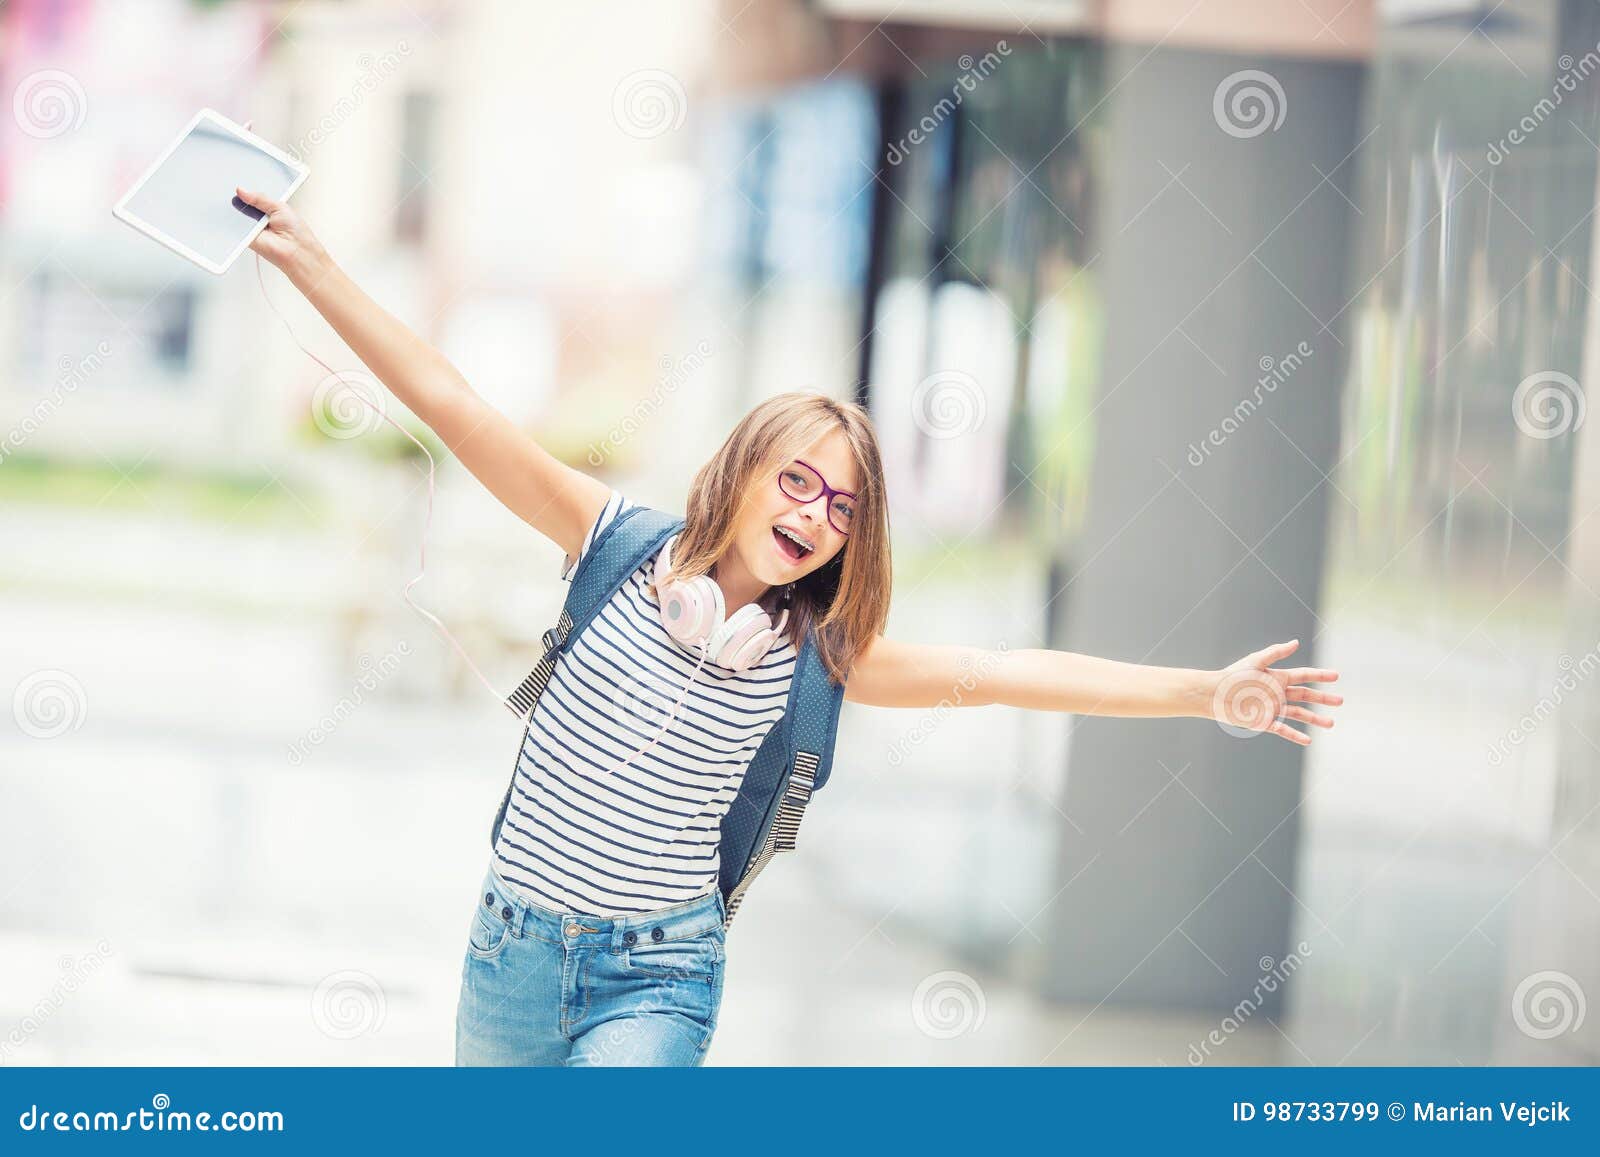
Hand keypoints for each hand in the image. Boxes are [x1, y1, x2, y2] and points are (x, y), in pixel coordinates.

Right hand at [236, 185, 325, 276]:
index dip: (244, 192)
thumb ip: (259, 198)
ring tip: (236, 202)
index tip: (236, 183)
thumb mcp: (278, 206)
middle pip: (242, 206)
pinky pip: (235, 228)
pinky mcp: (245, 239)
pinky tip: (234, 215)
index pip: (251, 198)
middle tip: (235, 192)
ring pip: (236, 216)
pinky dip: (233, 222)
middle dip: (239, 199)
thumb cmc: (296, 232)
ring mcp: (251, 230)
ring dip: (236, 210)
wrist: (297, 251)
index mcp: (268, 210)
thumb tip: (241, 190)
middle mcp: (258, 220)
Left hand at [1207, 639, 1340, 745]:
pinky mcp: (1264, 722)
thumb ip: (1276, 653)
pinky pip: (1283, 729)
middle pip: (1306, 696)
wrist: (1214, 694)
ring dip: (1315, 718)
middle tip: (1341, 701)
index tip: (1336, 676)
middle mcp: (1277, 693)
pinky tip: (1308, 740)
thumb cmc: (1233, 676)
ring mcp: (1273, 708)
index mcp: (1277, 678)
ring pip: (1299, 714)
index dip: (1320, 675)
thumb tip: (1296, 642)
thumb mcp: (1256, 662)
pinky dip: (1295, 735)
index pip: (1304, 676)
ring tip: (1331, 723)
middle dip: (1323, 698)